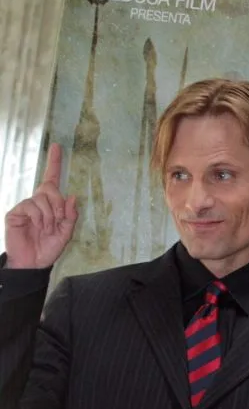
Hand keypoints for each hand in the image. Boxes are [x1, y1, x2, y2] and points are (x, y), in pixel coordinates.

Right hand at [3, 144, 77, 269]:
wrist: (34, 262)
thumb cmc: (49, 247)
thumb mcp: (66, 232)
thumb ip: (71, 215)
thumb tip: (73, 196)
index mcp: (51, 204)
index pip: (51, 179)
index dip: (54, 162)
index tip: (57, 146)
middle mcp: (38, 202)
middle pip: (50, 187)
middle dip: (58, 204)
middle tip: (58, 220)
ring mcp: (25, 207)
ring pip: (41, 198)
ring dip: (50, 215)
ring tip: (47, 228)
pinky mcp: (15, 213)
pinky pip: (30, 206)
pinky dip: (39, 216)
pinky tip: (38, 226)